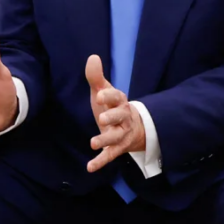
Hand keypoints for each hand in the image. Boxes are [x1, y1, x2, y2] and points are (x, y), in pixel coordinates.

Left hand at [84, 54, 145, 172]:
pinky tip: (90, 167)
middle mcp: (123, 118)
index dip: (109, 96)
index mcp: (120, 102)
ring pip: (115, 137)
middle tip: (102, 118)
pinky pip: (110, 155)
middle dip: (112, 117)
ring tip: (92, 143)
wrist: (132, 128)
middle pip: (120, 117)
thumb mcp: (103, 91)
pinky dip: (100, 162)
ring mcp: (121, 134)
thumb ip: (96, 77)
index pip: (117, 97)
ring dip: (105, 140)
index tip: (100, 94)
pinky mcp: (116, 148)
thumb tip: (92, 57)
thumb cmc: (113, 107)